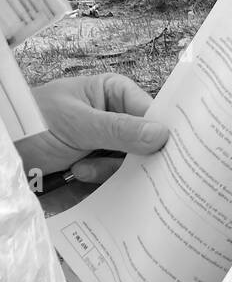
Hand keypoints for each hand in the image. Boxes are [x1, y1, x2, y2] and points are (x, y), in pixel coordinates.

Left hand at [15, 73, 167, 182]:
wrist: (7, 154)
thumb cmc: (33, 124)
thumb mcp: (78, 123)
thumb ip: (120, 130)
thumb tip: (162, 135)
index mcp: (114, 95)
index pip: (153, 114)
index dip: (163, 133)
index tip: (165, 152)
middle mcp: (117, 122)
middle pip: (150, 146)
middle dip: (134, 160)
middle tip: (118, 164)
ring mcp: (110, 149)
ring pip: (136, 170)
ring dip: (109, 173)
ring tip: (79, 168)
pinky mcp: (102, 174)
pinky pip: (120, 186)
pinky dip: (103, 186)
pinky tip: (77, 176)